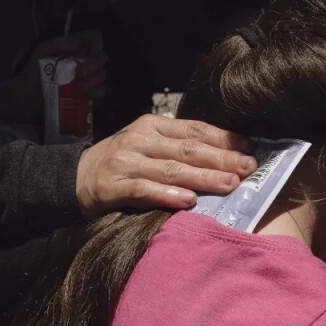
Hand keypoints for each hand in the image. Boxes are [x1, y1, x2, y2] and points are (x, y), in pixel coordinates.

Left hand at [30, 29, 107, 98]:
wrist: (30, 97)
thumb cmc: (34, 72)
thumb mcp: (40, 54)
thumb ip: (56, 44)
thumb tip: (76, 41)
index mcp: (75, 48)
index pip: (94, 38)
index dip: (96, 42)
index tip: (90, 51)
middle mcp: (85, 61)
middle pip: (102, 56)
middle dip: (93, 64)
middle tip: (79, 73)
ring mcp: (89, 78)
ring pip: (102, 74)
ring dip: (92, 80)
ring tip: (78, 87)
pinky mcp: (90, 94)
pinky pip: (101, 91)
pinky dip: (95, 92)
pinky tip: (84, 95)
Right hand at [75, 114, 256, 216]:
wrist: (75, 178)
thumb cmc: (123, 162)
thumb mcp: (149, 145)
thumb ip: (179, 146)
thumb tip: (227, 155)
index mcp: (153, 125)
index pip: (194, 129)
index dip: (224, 139)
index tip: (250, 148)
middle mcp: (140, 139)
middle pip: (188, 149)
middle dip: (221, 158)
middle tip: (248, 168)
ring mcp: (126, 162)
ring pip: (171, 169)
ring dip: (203, 177)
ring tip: (229, 184)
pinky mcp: (113, 186)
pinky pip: (144, 190)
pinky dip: (167, 194)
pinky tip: (188, 201)